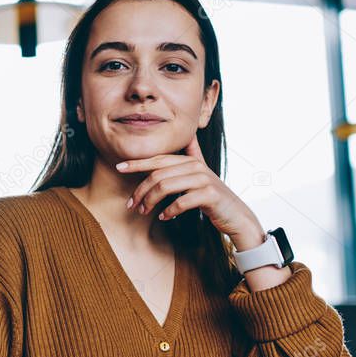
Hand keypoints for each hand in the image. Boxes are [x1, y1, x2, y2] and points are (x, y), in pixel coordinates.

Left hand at [116, 135, 263, 249]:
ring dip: (150, 201)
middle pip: (158, 174)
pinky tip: (164, 217)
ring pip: (166, 187)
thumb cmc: (212, 197)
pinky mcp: (210, 195)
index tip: (119, 168)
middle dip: (140, 190)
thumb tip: (187, 139)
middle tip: (131, 205)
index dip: (137, 163)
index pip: (158, 160)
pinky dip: (169, 211)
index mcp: (190, 161)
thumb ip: (190, 159)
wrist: (236, 215)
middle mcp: (196, 167)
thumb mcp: (200, 176)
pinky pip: (181, 201)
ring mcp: (204, 180)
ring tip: (144, 212)